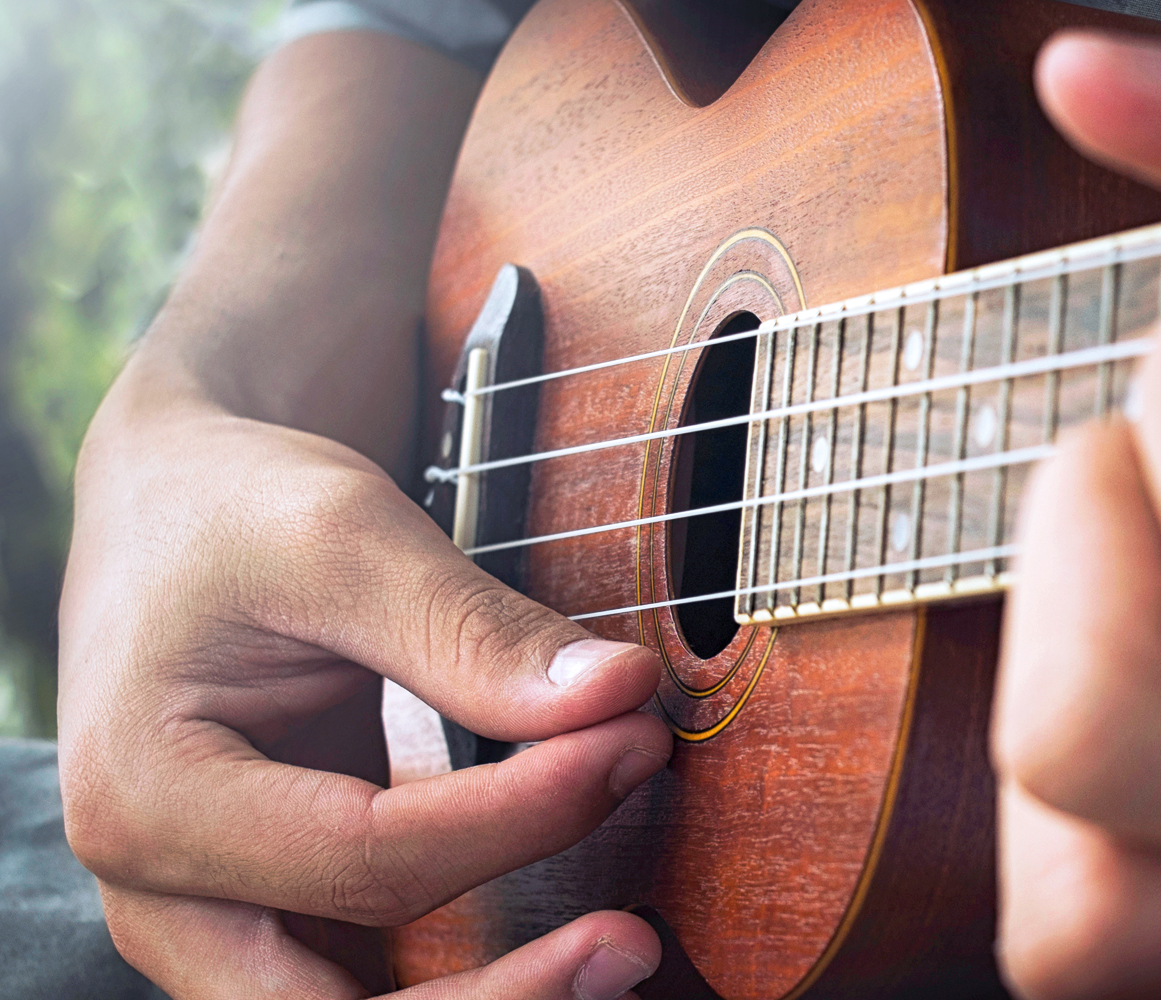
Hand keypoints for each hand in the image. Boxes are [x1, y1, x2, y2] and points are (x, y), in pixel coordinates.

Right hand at [56, 32, 674, 999]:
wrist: (181, 509)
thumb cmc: (241, 510)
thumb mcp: (344, 535)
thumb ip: (474, 632)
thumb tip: (621, 695)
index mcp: (148, 795)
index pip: (368, 857)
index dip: (521, 817)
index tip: (634, 737)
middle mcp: (163, 892)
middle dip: (498, 989)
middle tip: (634, 938)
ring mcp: (216, 919)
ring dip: (492, 999)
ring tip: (621, 950)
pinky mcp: (279, 915)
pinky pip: (371, 990)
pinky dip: (472, 982)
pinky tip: (569, 947)